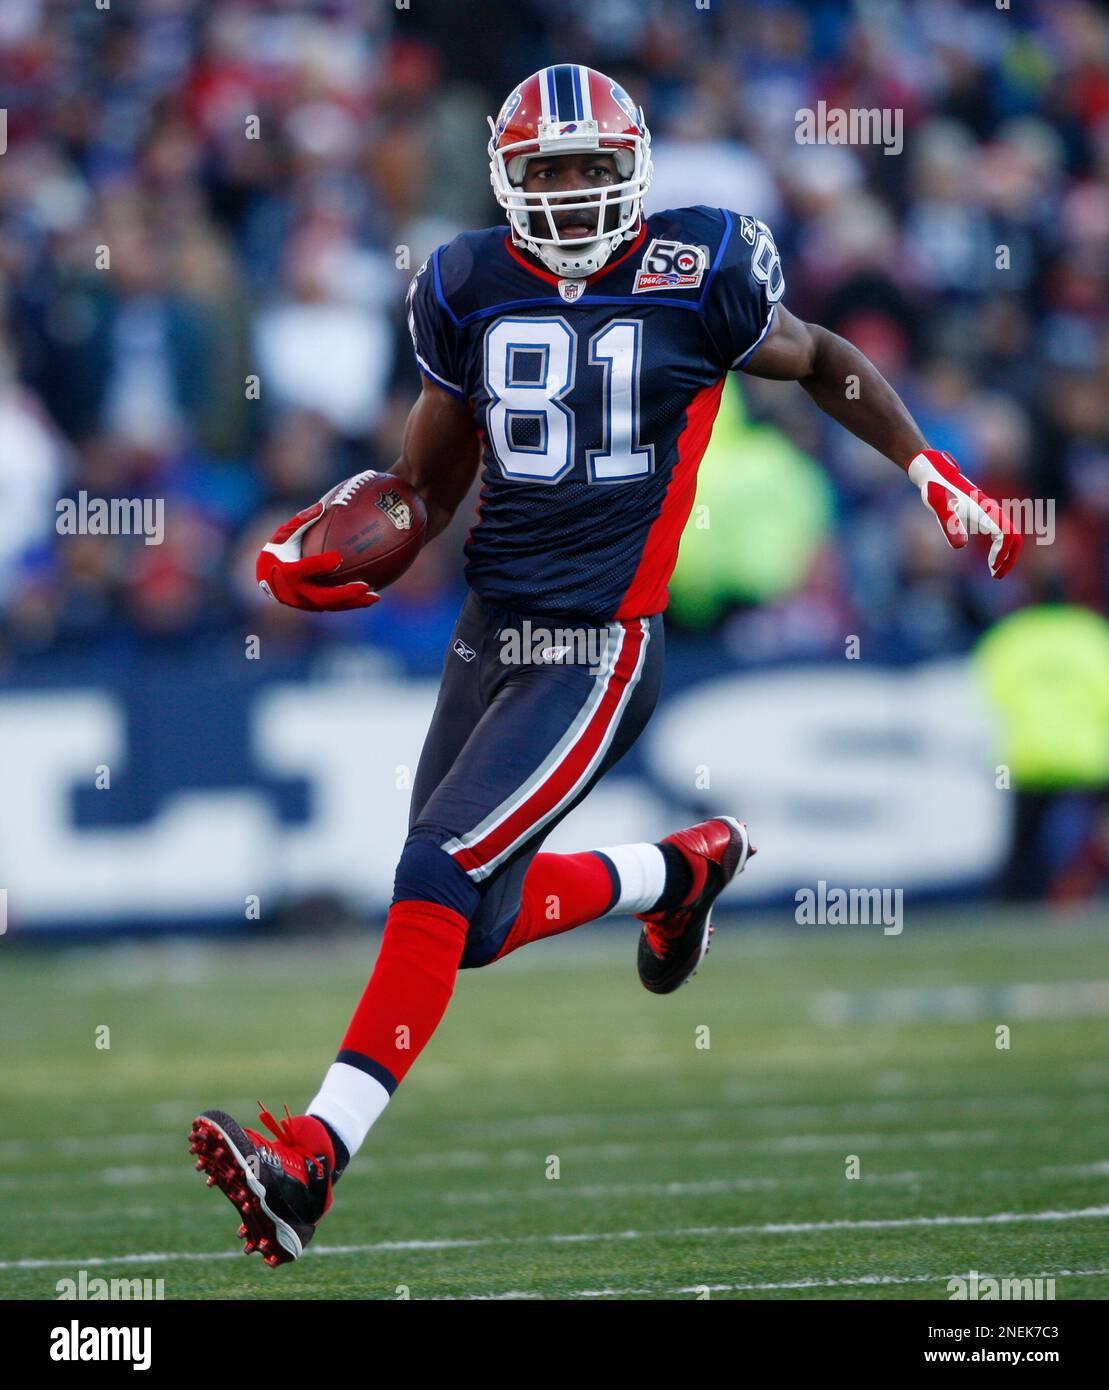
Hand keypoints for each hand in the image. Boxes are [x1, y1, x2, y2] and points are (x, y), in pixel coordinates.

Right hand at [255, 502, 379, 611]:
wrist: (265, 578)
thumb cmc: (277, 550)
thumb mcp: (283, 534)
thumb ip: (301, 521)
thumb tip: (322, 506)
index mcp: (286, 572)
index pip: (303, 570)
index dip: (320, 565)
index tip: (338, 558)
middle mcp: (295, 592)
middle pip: (322, 597)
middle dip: (344, 593)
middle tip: (364, 586)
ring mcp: (304, 603)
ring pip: (331, 606)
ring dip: (354, 603)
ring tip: (376, 597)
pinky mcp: (312, 607)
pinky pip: (334, 606)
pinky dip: (351, 603)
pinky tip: (370, 596)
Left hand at [907, 449, 1022, 578]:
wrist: (934, 474)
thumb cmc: (936, 490)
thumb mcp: (940, 508)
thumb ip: (950, 524)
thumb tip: (961, 547)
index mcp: (986, 512)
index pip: (1006, 535)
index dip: (1003, 553)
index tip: (991, 566)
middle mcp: (992, 512)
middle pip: (1014, 537)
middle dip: (1009, 558)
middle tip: (996, 576)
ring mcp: (989, 513)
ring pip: (1010, 535)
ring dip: (1006, 555)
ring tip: (994, 572)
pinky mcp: (983, 514)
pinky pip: (1001, 533)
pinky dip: (1000, 548)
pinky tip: (990, 559)